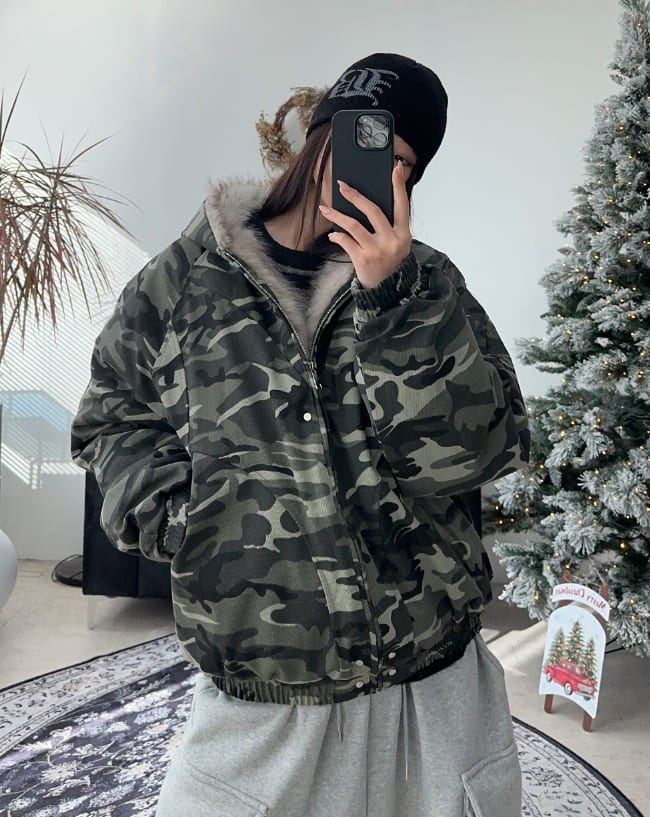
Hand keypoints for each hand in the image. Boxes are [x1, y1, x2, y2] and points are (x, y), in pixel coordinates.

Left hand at [319, 163, 411, 288]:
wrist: (387, 290)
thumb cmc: (389, 261)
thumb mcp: (397, 242)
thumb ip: (389, 224)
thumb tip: (366, 201)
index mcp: (403, 234)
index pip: (402, 204)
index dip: (398, 185)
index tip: (394, 167)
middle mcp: (392, 241)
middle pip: (372, 210)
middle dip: (354, 196)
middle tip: (341, 186)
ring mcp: (377, 250)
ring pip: (353, 224)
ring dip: (336, 214)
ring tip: (325, 208)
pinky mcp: (363, 260)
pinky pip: (345, 240)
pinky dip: (337, 235)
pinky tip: (333, 233)